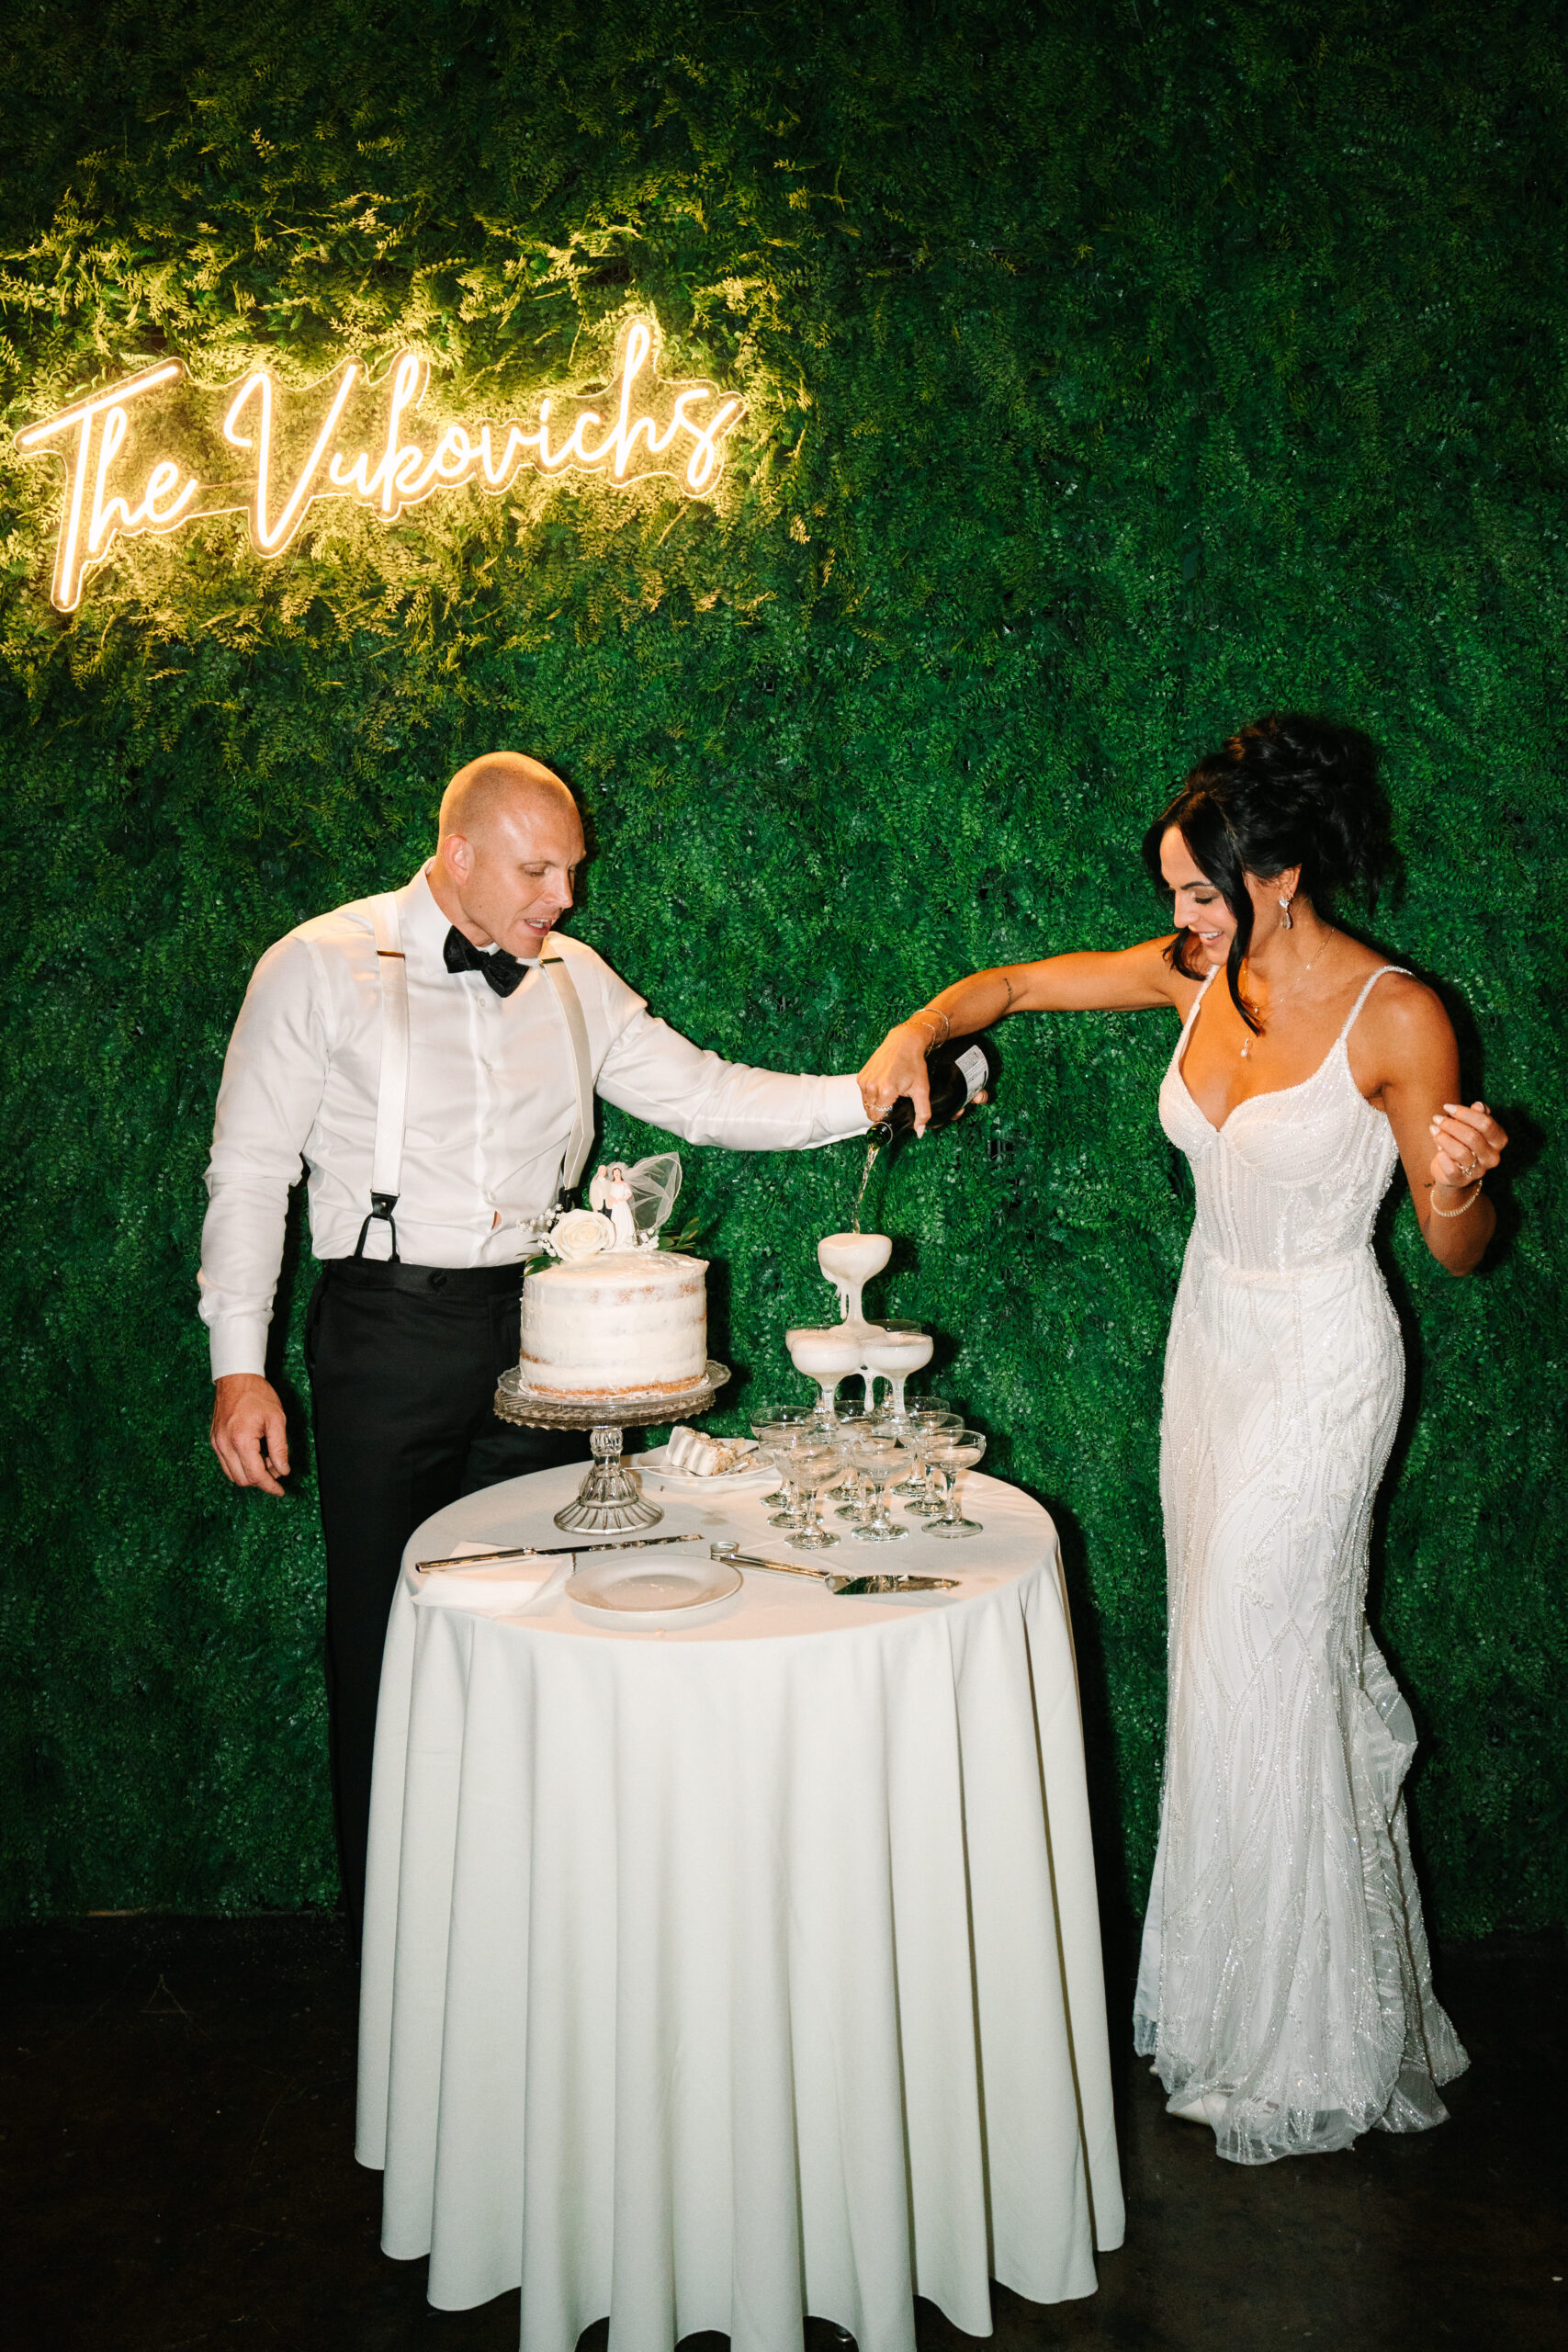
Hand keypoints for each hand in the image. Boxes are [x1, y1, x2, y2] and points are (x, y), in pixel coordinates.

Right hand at [210, 1373, 290, 1494]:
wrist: (236, 1378)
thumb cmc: (258, 1395)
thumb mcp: (277, 1420)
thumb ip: (280, 1448)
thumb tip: (283, 1470)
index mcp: (241, 1440)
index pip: (256, 1475)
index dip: (270, 1486)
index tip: (281, 1491)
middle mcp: (224, 1445)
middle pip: (243, 1480)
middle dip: (262, 1480)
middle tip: (277, 1466)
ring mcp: (216, 1444)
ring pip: (233, 1475)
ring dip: (251, 1474)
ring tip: (267, 1458)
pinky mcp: (214, 1441)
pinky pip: (226, 1464)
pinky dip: (241, 1466)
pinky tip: (255, 1454)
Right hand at [857, 1021, 933, 1133]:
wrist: (904, 1042)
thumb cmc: (914, 1064)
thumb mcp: (922, 1090)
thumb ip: (922, 1113)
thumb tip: (919, 1132)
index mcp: (886, 1092)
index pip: (878, 1118)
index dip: (886, 1119)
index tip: (894, 1113)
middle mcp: (871, 1086)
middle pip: (871, 1112)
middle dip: (881, 1112)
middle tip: (894, 1102)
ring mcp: (864, 1080)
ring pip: (866, 1104)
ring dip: (875, 1103)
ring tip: (889, 1093)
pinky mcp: (860, 1076)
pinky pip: (863, 1094)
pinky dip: (871, 1094)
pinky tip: (883, 1085)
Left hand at [1428, 1100, 1507, 1195]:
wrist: (1453, 1171)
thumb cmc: (1463, 1142)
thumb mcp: (1471, 1126)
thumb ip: (1477, 1115)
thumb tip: (1479, 1105)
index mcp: (1499, 1140)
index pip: (1486, 1123)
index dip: (1465, 1113)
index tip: (1447, 1107)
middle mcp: (1492, 1157)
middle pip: (1472, 1137)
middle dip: (1451, 1124)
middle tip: (1437, 1118)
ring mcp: (1479, 1171)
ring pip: (1460, 1152)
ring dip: (1443, 1138)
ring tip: (1433, 1129)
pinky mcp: (1463, 1181)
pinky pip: (1451, 1170)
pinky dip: (1442, 1158)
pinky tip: (1438, 1150)